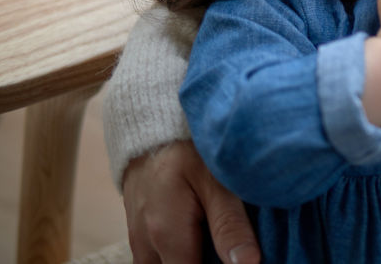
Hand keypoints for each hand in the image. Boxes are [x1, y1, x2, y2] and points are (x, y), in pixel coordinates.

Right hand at [122, 140, 259, 263]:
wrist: (150, 130)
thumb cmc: (189, 151)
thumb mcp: (216, 181)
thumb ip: (230, 224)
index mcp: (167, 236)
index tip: (242, 257)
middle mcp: (146, 247)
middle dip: (207, 262)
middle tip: (230, 244)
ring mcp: (139, 244)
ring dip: (193, 258)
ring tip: (216, 238)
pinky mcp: (140, 238)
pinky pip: (159, 259)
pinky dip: (182, 254)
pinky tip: (203, 237)